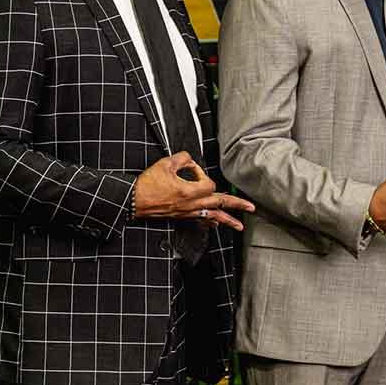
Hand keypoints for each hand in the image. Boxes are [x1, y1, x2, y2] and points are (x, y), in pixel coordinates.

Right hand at [134, 152, 254, 230]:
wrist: (134, 201)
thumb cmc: (148, 184)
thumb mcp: (165, 164)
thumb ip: (183, 158)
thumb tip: (192, 160)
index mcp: (189, 191)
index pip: (208, 183)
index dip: (203, 174)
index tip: (193, 170)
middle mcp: (191, 204)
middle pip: (220, 203)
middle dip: (237, 204)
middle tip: (251, 207)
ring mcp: (188, 212)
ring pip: (212, 216)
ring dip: (228, 220)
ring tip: (240, 225)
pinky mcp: (182, 217)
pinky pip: (201, 220)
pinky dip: (211, 221)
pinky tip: (217, 224)